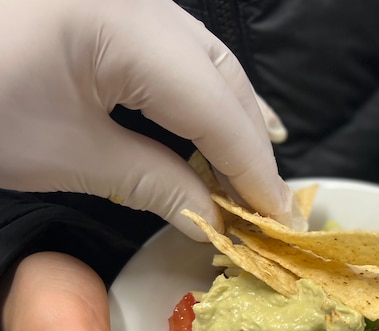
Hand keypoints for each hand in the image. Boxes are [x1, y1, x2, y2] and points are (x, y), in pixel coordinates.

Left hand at [0, 0, 303, 239]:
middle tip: (269, 208)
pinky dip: (208, 97)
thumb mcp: (62, 152)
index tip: (281, 224)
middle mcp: (146, 3)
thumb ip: (153, 182)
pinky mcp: (115, 8)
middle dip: (254, 147)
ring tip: (253, 176)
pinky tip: (219, 127)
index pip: (219, 111)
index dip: (256, 172)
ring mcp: (133, 0)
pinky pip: (184, 53)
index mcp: (130, 28)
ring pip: (212, 64)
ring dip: (237, 122)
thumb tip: (212, 217)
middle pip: (227, 80)